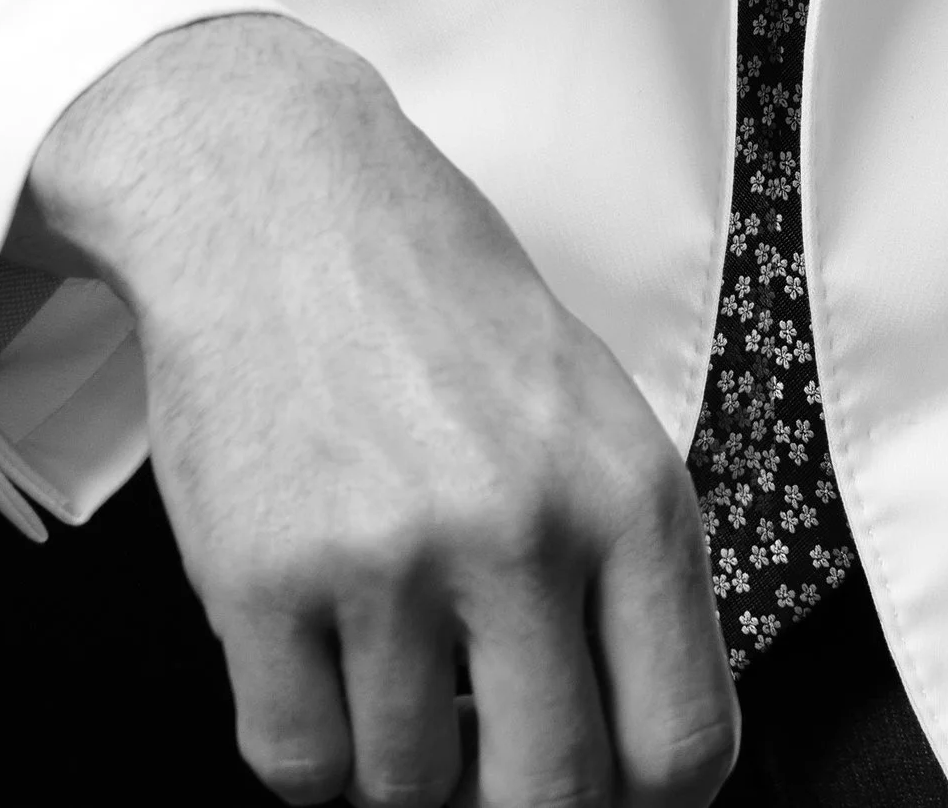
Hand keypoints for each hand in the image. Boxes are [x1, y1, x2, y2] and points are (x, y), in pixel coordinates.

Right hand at [22, 13, 737, 807]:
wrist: (279, 200)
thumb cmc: (435, 298)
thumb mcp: (587, 407)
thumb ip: (621, 568)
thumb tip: (636, 749)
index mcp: (628, 487)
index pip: (683, 742)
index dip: (643, 803)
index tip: (608, 794)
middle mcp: (523, 529)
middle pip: (552, 797)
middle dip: (514, 800)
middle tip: (483, 755)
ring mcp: (389, 561)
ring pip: (408, 789)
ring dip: (396, 756)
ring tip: (387, 648)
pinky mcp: (264, 583)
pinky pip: (298, 767)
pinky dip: (307, 742)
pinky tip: (318, 653)